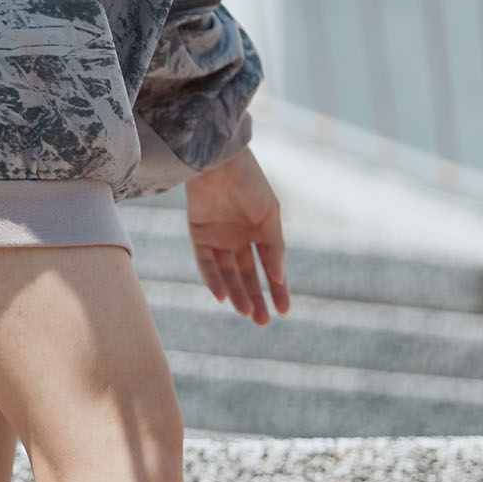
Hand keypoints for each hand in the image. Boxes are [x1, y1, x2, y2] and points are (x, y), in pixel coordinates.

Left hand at [184, 144, 289, 323]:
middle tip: (262, 322)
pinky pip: (205, 262)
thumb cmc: (250, 183)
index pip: (268, 266)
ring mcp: (218, 236)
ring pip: (227, 273)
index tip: (284, 312)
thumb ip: (274, 247)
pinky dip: (213, 279)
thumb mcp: (270, 215)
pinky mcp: (198, 233)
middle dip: (255, 298)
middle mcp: (238, 236)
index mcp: (259, 230)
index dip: (277, 289)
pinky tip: (222, 297)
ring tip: (246, 312)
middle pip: (247, 275)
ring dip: (236, 293)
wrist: (219, 160)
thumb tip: (278, 278)